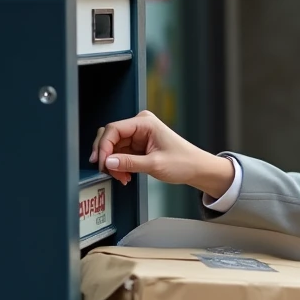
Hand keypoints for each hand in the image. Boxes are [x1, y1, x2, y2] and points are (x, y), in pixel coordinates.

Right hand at [89, 110, 232, 195]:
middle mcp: (140, 126)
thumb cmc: (184, 162)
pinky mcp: (138, 146)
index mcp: (145, 123)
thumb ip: (129, 163)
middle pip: (110, 137)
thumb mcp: (154, 164)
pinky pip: (120, 154)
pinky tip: (125, 175)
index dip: (103, 146)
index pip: (113, 129)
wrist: (197, 169)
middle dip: (107, 156)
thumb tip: (108, 162)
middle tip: (107, 171)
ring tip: (122, 177)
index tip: (101, 162)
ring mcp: (138, 135)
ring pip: (113, 148)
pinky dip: (119, 165)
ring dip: (113, 164)